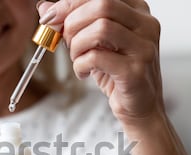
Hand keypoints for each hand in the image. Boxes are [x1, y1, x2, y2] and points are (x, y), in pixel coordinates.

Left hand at [38, 0, 163, 124]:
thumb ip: (72, 24)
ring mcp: (143, 47)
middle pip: (102, 5)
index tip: (50, 17)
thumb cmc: (117, 74)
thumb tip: (45, 7)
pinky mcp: (135, 71)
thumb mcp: (93, 44)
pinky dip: (80, 65)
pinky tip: (82, 72)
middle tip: (64, 41)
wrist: (139, 107)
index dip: (71, 3)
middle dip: (72, 22)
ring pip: (101, 28)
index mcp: (137, 11)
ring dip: (77, 45)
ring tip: (76, 59)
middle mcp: (146, 25)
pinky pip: (97, 57)